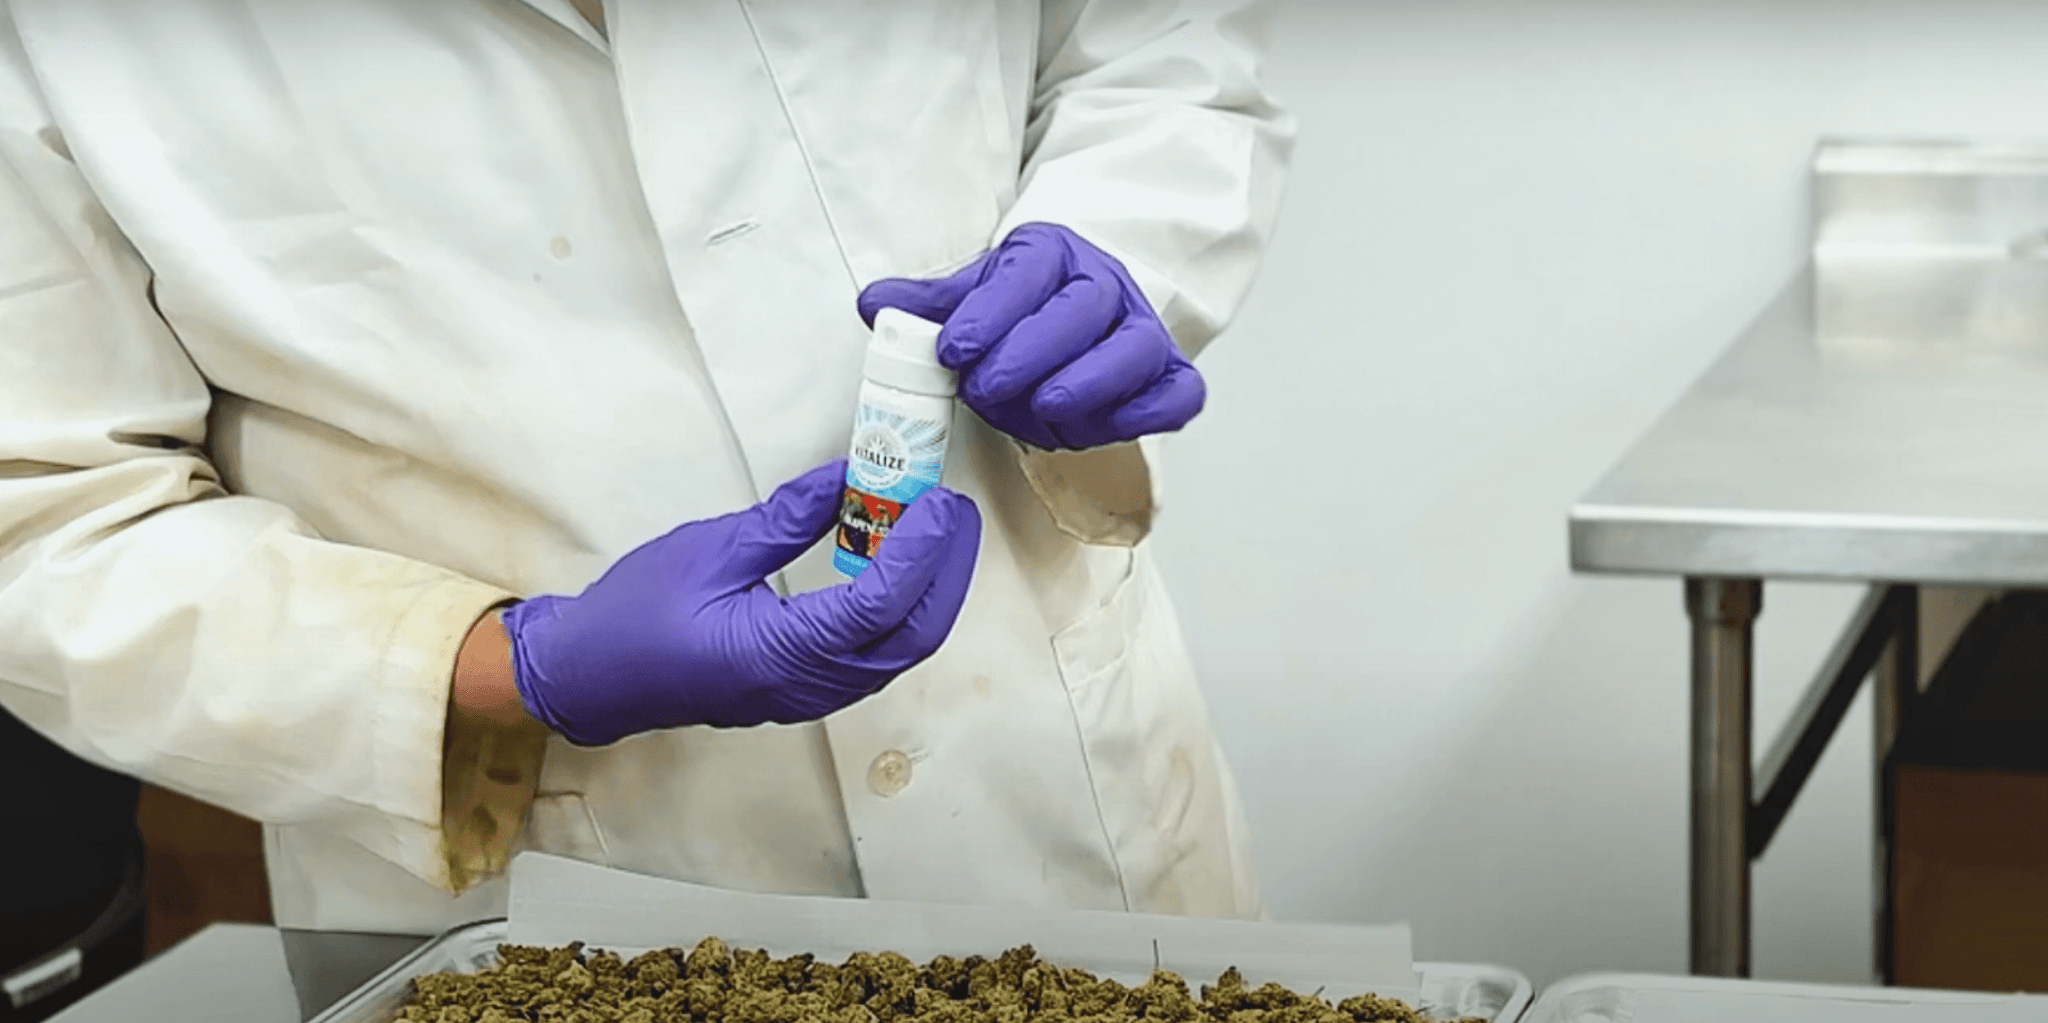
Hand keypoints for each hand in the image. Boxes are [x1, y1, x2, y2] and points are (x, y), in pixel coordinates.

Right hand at [500, 460, 979, 745]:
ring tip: (935, 532)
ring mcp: (808, 698)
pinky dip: (901, 611)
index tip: (938, 504)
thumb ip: (788, 519)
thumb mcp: (711, 549)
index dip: (921, 552)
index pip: (879, 605)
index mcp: (778, 655)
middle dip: (946, 572)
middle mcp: (804, 687)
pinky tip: (898, 567)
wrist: (590, 677)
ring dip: (929, 592)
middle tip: (953, 512)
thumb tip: (847, 479)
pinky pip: (874, 656)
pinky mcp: (805, 693)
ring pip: (900, 651)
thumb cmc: (634, 618)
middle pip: (911, 636)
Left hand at [857, 222, 1204, 450]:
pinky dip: (1149, 413)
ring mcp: (1144, 334)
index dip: (992, 311)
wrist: (1080, 324)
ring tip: (1042, 406)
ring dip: (1087, 382)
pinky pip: (1177, 395)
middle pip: (1083, 309)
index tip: (953, 349)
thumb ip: (928, 307)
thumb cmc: (1023, 315)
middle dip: (1032, 350)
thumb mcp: (971, 299)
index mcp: (1053, 255)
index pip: (1028, 272)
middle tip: (986, 386)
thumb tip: (876, 306)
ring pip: (1134, 351)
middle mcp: (1106, 287)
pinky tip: (1106, 425)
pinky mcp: (1170, 379)